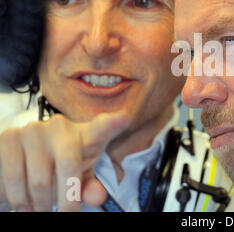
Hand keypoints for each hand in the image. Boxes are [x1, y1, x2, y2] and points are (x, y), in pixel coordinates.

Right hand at [0, 111, 129, 211]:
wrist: (16, 162)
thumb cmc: (55, 169)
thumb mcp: (76, 178)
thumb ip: (88, 187)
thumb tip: (97, 196)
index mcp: (84, 133)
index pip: (100, 128)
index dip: (112, 124)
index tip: (124, 118)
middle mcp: (60, 126)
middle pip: (70, 165)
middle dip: (68, 199)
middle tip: (66, 214)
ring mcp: (33, 130)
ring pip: (40, 179)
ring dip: (40, 204)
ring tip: (41, 211)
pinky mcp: (9, 138)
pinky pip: (14, 177)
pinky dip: (19, 199)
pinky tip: (24, 205)